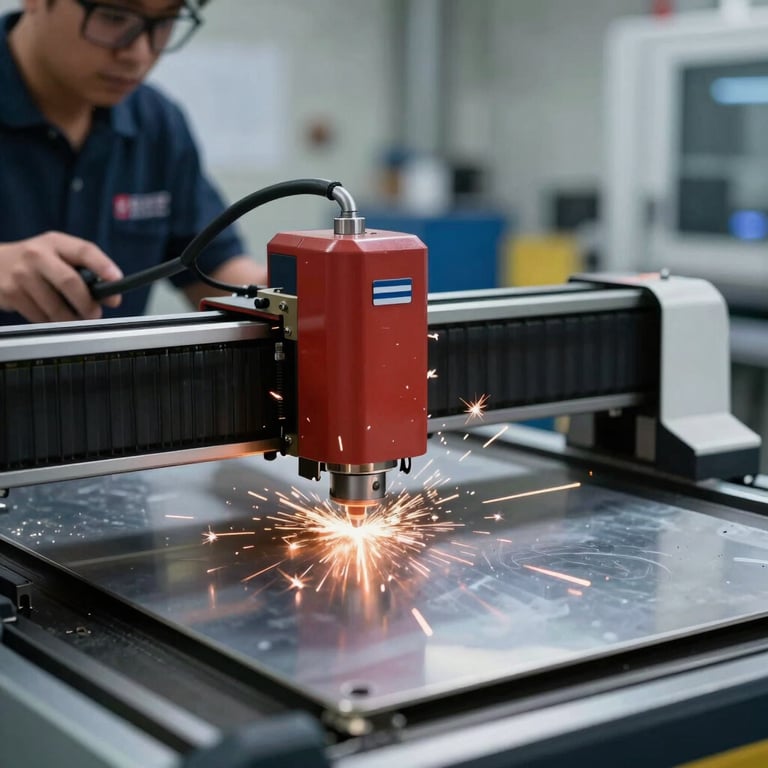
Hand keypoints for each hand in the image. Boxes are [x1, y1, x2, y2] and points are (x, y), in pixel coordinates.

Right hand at [0, 232, 122, 322]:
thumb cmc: (36, 262)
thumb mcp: (58, 255)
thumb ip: (85, 270)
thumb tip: (111, 297)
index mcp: (56, 243)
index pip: (84, 251)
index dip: (103, 266)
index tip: (117, 280)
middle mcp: (37, 255)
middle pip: (70, 282)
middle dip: (88, 304)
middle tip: (95, 314)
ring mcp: (22, 275)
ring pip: (56, 306)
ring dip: (72, 319)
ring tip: (76, 319)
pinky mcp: (11, 294)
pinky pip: (40, 317)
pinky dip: (53, 322)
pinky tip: (54, 317)